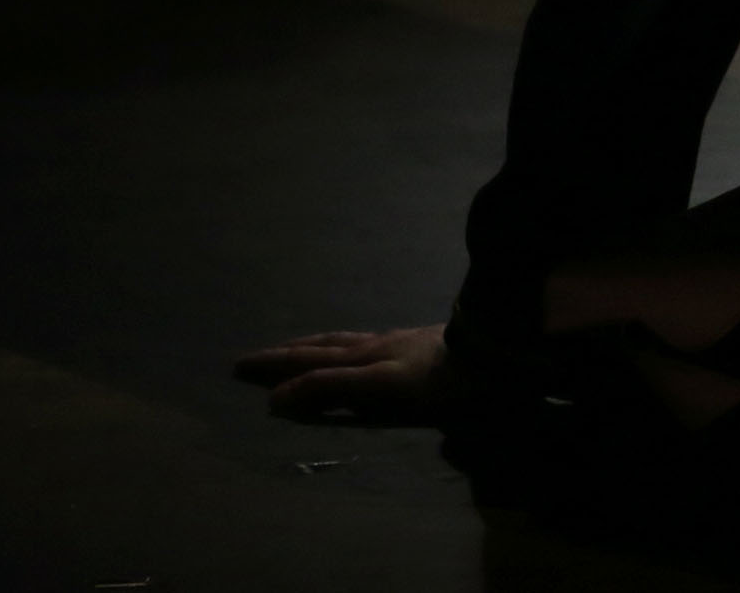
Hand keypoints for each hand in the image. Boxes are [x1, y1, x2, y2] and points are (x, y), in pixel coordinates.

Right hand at [233, 322, 461, 423]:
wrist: (495, 347)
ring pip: (339, 341)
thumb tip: (287, 400)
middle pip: (320, 352)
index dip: (290, 389)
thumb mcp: (390, 390)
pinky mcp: (411, 337)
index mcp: (370, 365)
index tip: (263, 402)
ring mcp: (394, 340)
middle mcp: (375, 348)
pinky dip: (336, 342)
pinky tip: (342, 346)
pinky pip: (360, 338)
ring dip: (306, 346)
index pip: (319, 376)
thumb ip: (338, 392)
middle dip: (281, 359)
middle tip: (244, 361)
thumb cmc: (448, 382)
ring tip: (285, 350)